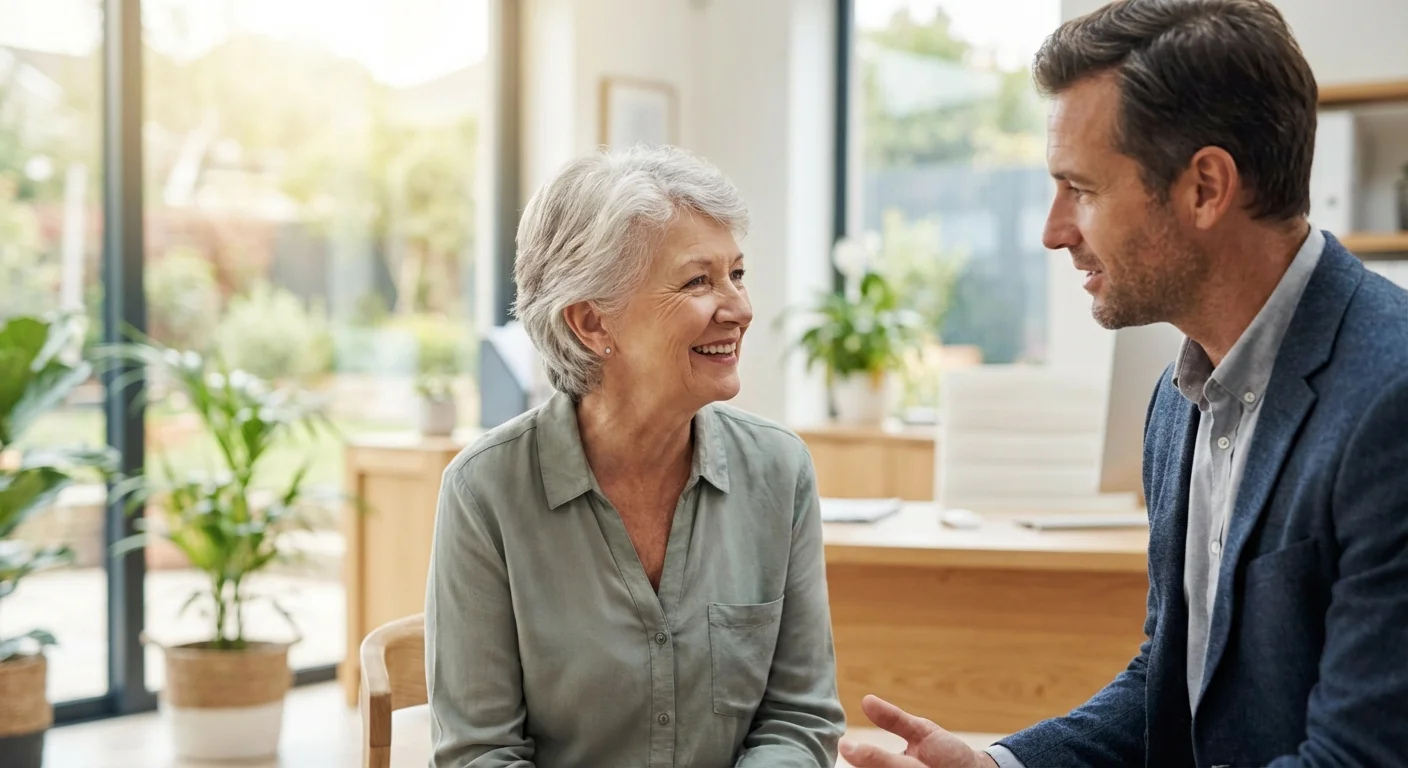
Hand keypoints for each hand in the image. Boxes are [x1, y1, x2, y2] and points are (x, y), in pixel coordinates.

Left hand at [839, 695, 997, 767]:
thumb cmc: (946, 754)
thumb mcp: (924, 732)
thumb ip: (895, 720)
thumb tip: (865, 701)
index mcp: (916, 767)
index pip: (888, 764)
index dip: (866, 756)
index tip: (844, 744)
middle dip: (863, 765)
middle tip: (847, 750)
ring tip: (856, 757)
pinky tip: (863, 764)